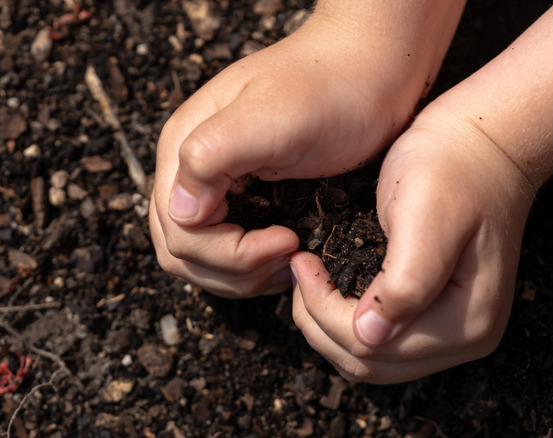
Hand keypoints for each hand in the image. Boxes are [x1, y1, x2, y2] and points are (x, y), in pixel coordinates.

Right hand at [149, 15, 436, 297]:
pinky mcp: (247, 191)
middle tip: (289, 255)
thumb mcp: (270, 118)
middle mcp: (193, 166)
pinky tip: (286, 256)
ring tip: (290, 260)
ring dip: (241, 274)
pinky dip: (251, 263)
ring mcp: (219, 180)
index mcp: (185, 146)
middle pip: (184, 251)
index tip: (287, 239)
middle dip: (234, 269)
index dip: (229, 253)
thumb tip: (180, 212)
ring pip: (202, 256)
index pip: (180, 232)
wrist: (372, 67)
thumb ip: (211, 158)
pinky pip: (227, 245)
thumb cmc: (331, 88)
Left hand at [291, 107, 535, 382]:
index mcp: (467, 322)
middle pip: (371, 363)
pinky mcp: (436, 315)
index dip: (325, 312)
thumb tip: (370, 336)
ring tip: (309, 280)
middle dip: (321, 324)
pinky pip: (380, 340)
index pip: (376, 347)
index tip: (302, 263)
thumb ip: (406, 283)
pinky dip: (346, 322)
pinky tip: (330, 287)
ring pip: (371, 359)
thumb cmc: (454, 168)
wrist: (481, 142)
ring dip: (329, 327)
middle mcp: (465, 339)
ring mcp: (452, 332)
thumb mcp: (428, 218)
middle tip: (300, 272)